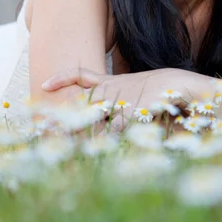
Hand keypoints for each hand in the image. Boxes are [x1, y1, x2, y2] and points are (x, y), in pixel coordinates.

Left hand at [40, 67, 183, 131]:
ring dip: (78, 128)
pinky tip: (102, 147)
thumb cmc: (153, 91)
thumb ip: (113, 96)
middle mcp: (110, 90)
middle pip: (80, 101)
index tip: (45, 84)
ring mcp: (119, 100)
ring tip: (61, 140)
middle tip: (48, 129)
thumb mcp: (129, 88)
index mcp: (109, 82)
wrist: (176, 84)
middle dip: (64, 116)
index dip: (62, 78)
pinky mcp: (131, 112)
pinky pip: (115, 127)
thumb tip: (101, 113)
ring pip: (92, 115)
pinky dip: (109, 137)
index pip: (81, 74)